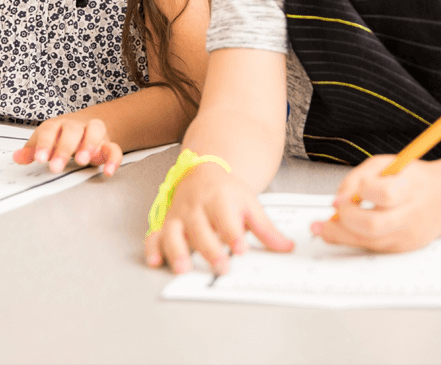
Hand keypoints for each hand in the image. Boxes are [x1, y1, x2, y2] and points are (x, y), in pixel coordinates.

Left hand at [14, 116, 121, 173]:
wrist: (87, 125)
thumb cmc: (61, 135)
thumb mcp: (45, 141)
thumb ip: (32, 150)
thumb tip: (17, 157)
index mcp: (58, 125)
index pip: (50, 129)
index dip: (44, 143)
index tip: (40, 159)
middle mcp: (77, 126)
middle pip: (72, 129)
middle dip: (65, 148)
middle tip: (56, 167)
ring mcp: (94, 133)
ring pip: (96, 130)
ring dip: (89, 144)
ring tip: (82, 161)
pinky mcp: (108, 144)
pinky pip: (114, 148)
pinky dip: (113, 159)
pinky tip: (107, 172)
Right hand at [144, 162, 293, 274]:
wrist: (202, 172)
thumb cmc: (227, 193)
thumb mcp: (250, 205)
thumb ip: (266, 229)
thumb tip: (287, 247)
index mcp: (219, 198)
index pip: (226, 217)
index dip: (233, 233)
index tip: (240, 248)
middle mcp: (196, 206)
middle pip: (201, 229)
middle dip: (210, 248)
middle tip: (221, 267)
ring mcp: (179, 216)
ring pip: (174, 233)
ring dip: (177, 251)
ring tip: (184, 269)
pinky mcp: (166, 224)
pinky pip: (154, 236)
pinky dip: (152, 249)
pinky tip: (156, 261)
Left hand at [311, 155, 440, 252]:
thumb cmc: (413, 180)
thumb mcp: (387, 164)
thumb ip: (360, 177)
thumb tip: (339, 198)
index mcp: (411, 188)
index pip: (385, 194)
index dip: (358, 193)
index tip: (344, 193)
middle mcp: (411, 216)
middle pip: (373, 226)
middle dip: (345, 218)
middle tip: (335, 209)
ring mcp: (406, 236)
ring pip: (367, 243)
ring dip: (341, 233)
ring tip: (329, 222)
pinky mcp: (400, 249)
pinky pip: (370, 248)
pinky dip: (353, 238)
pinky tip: (347, 228)